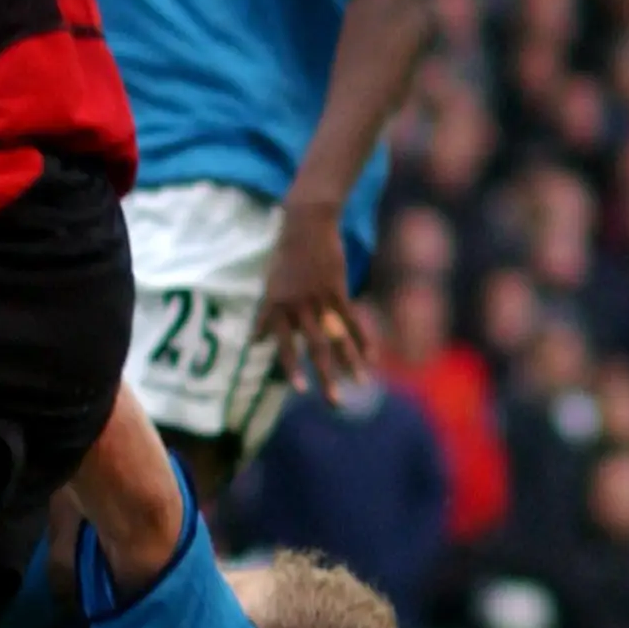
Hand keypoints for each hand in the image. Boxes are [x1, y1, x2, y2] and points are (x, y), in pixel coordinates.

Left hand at [255, 208, 367, 396]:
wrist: (305, 224)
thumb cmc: (283, 255)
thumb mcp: (268, 284)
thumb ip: (266, 316)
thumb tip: (257, 342)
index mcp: (276, 305)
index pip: (285, 344)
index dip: (293, 367)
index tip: (300, 390)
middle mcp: (297, 305)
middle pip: (314, 349)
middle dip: (325, 377)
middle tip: (334, 404)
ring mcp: (319, 298)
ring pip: (337, 338)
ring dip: (349, 364)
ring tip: (359, 385)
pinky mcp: (338, 290)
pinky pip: (352, 319)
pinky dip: (362, 338)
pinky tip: (371, 356)